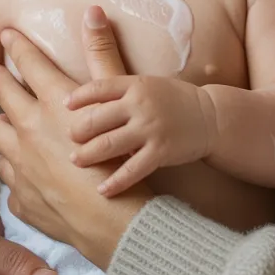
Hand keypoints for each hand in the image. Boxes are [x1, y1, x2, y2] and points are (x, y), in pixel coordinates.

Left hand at [0, 5, 152, 269]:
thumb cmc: (125, 149)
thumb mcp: (119, 94)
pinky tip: (23, 168)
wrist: (121, 218)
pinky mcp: (24, 195)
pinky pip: (8, 177)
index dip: (15, 45)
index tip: (5, 35)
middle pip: (5, 98)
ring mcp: (24, 164)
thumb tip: (92, 10)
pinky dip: (13, 168)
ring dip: (2, 127)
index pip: (27, 63)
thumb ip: (101, 51)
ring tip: (7, 123)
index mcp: (53, 101)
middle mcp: (32, 129)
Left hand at [65, 75, 215, 195]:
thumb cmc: (172, 99)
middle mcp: (141, 104)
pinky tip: (102, 190)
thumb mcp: (147, 84)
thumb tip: (89, 94)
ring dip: (88, 155)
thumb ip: (121, 89)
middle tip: (66, 139)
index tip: (64, 105)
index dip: (78, 97)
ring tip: (76, 160)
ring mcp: (151, 129)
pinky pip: (132, 170)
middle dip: (77, 131)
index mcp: (135, 84)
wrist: (210, 116)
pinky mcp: (161, 152)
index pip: (99, 87)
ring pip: (109, 145)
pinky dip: (115, 182)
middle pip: (98, 119)